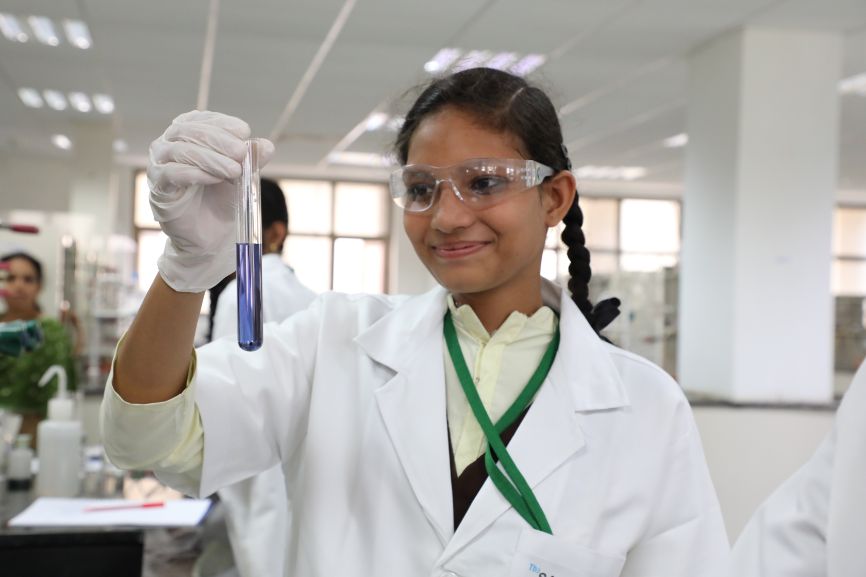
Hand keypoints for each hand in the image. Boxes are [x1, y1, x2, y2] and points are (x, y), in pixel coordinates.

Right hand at [147, 110, 273, 291]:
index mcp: (186, 136)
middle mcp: (167, 146)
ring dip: (211, 158)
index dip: (221, 123)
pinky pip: (172, 174)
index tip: (244, 132)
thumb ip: (252, 159)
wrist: (212, 235)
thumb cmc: (222, 200)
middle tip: (241, 152)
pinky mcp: (158, 189)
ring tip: (234, 170)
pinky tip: (215, 179)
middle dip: (218, 140)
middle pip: (188, 131)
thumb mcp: (241, 175)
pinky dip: (196, 173)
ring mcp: (159, 166)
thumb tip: (267, 145)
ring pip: (180, 150)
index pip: (199, 119)